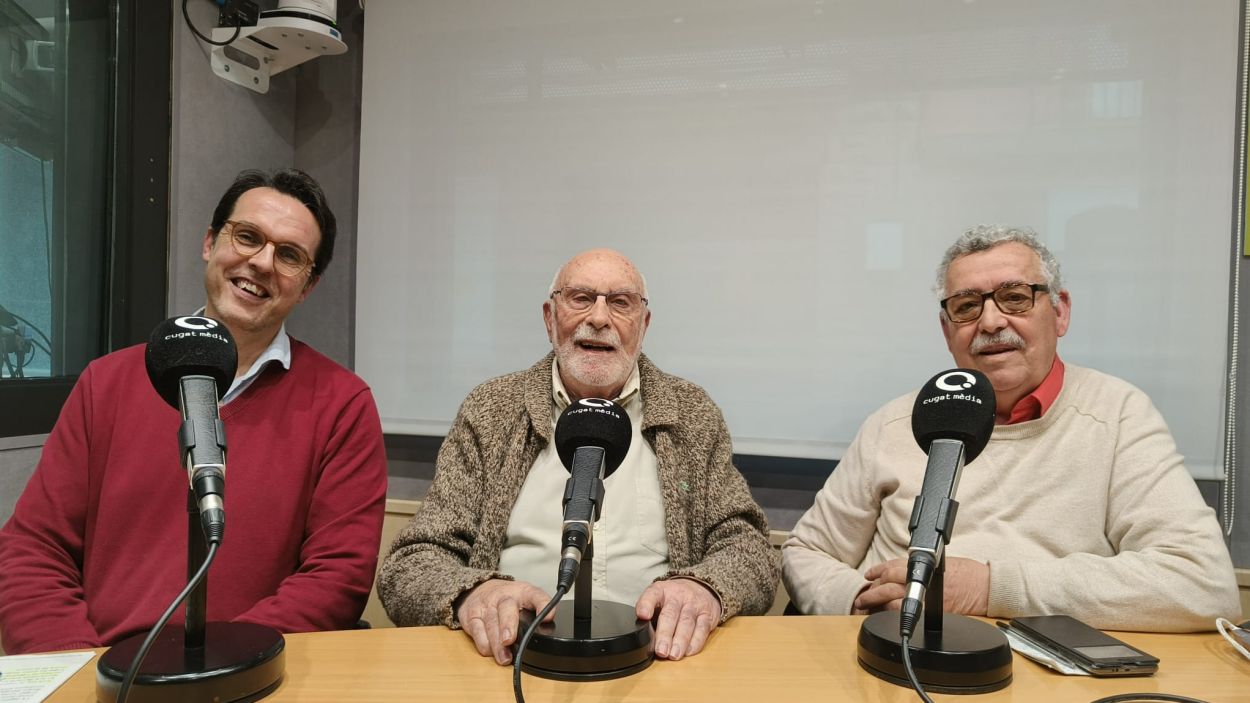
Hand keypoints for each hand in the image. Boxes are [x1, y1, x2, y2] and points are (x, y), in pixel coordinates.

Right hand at [455, 578, 553, 664]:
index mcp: (523, 592)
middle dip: (507, 625)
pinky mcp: (471, 616)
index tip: (548, 618)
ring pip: (490, 623)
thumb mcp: (525, 598)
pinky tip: (489, 651)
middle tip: (509, 640)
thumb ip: (537, 611)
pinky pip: (476, 631)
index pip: (536, 595)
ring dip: (496, 643)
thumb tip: (547, 628)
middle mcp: (504, 596)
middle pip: (506, 608)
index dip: (543, 605)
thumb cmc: (506, 599)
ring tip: (503, 657)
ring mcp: (486, 606)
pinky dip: (483, 644)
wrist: (478, 589)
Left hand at [635, 578, 722, 660]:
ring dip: (680, 642)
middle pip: (671, 614)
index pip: (652, 594)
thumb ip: (650, 613)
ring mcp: (694, 605)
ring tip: (673, 655)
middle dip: (665, 634)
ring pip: (687, 623)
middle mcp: (678, 596)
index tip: (642, 615)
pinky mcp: (708, 615)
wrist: (701, 587)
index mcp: (662, 590)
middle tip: (661, 650)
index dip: (646, 604)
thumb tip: (642, 636)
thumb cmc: (674, 599)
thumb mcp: (659, 598)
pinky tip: (688, 652)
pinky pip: (702, 629)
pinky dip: (695, 643)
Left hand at [853, 556, 988, 615]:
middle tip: (862, 598)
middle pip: (888, 584)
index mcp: (923, 565)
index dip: (877, 571)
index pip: (892, 567)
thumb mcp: (940, 560)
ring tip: (866, 608)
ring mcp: (926, 598)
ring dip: (877, 604)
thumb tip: (899, 570)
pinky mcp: (931, 613)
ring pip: (892, 601)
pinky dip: (892, 615)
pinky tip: (885, 615)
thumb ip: (919, 565)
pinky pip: (906, 614)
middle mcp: (922, 581)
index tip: (869, 576)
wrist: (985, 586)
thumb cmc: (967, 573)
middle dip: (872, 592)